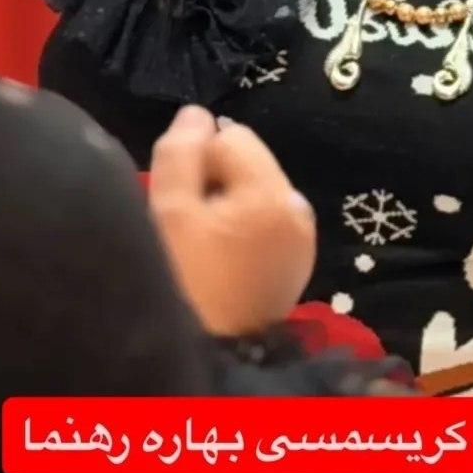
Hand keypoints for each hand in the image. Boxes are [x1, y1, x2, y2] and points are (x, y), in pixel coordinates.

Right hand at [149, 105, 315, 335]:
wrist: (210, 358)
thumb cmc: (183, 282)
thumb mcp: (169, 211)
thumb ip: (181, 153)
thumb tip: (197, 114)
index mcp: (273, 193)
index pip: (230, 137)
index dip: (197, 161)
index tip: (181, 201)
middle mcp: (299, 207)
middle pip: (248, 161)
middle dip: (216, 181)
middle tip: (190, 227)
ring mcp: (303, 235)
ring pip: (256, 188)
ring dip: (228, 204)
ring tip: (205, 245)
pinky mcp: (299, 258)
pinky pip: (267, 217)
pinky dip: (244, 226)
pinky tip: (224, 257)